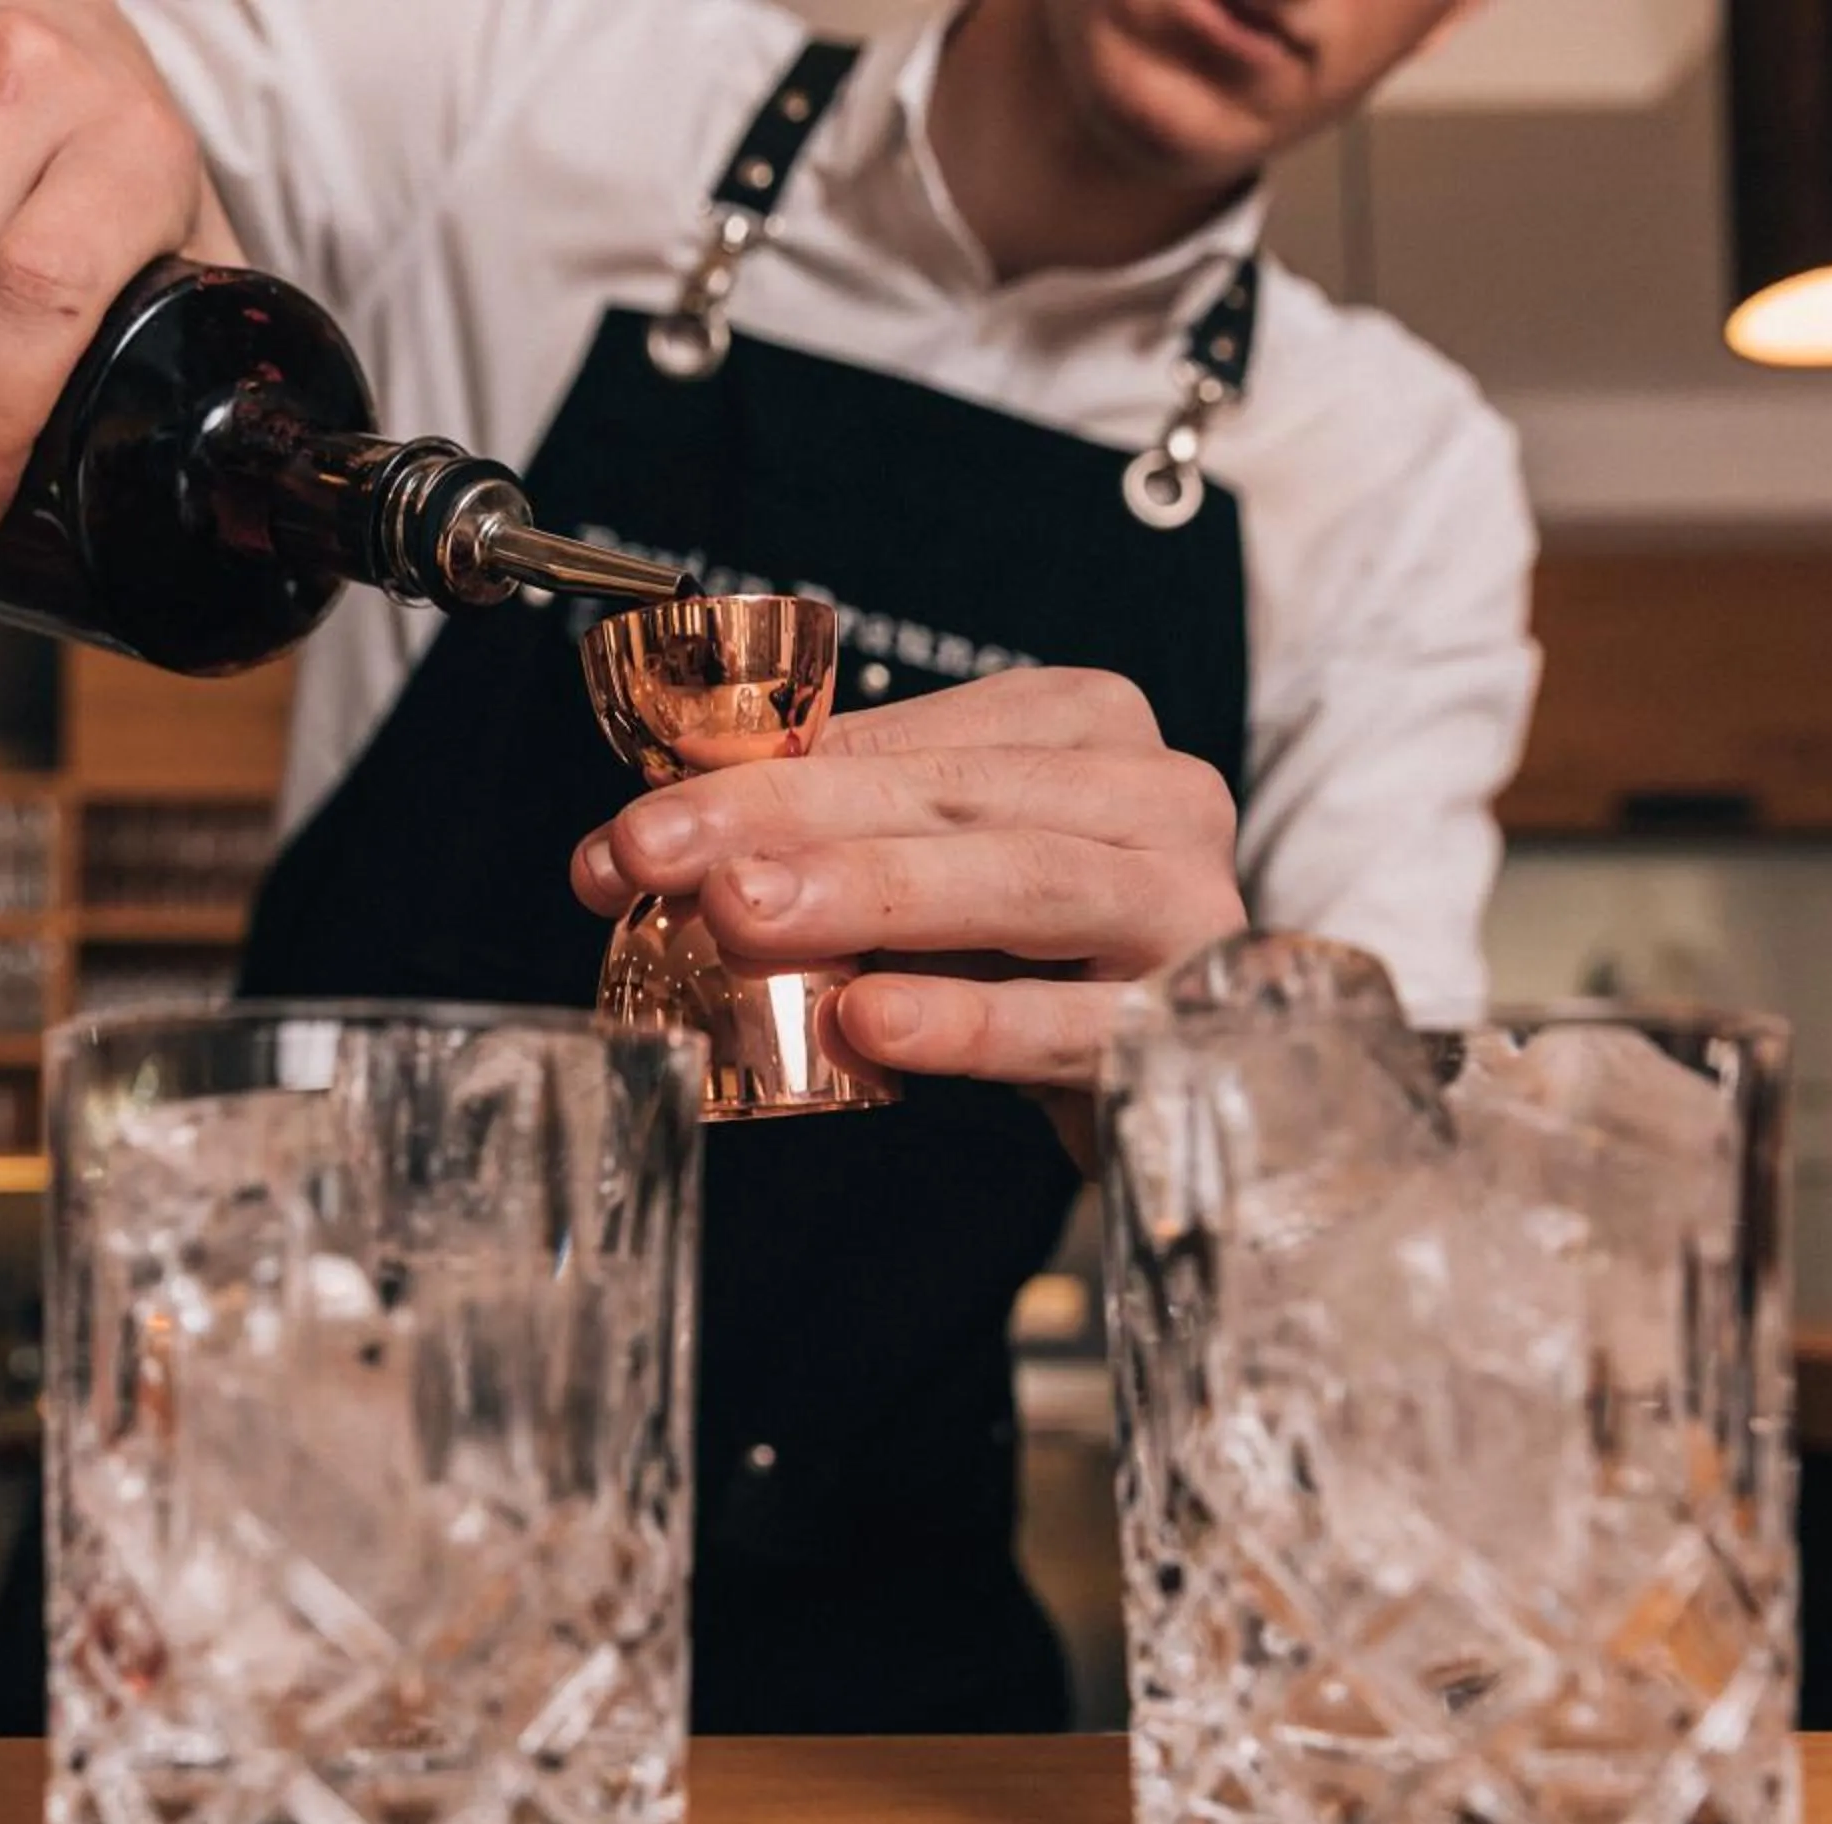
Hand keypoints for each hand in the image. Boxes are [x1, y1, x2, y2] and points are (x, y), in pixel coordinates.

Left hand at [572, 668, 1245, 1130]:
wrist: (1192, 1084)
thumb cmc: (1047, 970)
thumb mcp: (935, 888)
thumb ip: (822, 850)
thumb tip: (640, 849)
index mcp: (1081, 730)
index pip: (905, 735)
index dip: (757, 776)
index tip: (634, 828)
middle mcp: (1152, 796)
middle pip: (952, 795)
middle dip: (783, 819)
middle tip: (655, 854)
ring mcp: (1186, 906)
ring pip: (1023, 879)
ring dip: (869, 894)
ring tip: (742, 913)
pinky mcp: (1198, 1024)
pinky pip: (1071, 1020)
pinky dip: (964, 1020)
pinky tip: (868, 1023)